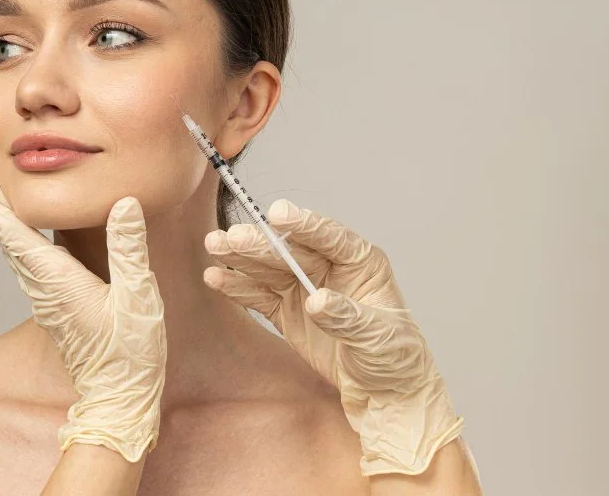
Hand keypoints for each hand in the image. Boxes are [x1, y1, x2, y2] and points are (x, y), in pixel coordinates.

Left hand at [0, 157, 166, 462]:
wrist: (119, 396)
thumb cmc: (130, 352)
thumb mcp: (138, 296)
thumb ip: (128, 248)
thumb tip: (124, 204)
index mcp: (58, 280)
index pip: (14, 234)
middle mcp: (43, 286)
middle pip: (6, 235)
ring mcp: (46, 297)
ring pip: (14, 248)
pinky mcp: (55, 304)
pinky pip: (27, 261)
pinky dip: (15, 236)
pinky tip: (18, 229)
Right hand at [202, 199, 462, 475]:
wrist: (383, 395)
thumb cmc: (394, 360)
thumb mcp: (377, 338)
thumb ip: (346, 317)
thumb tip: (317, 300)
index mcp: (360, 263)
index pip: (329, 237)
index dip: (303, 224)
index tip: (276, 213)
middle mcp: (330, 269)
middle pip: (290, 251)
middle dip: (260, 244)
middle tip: (232, 238)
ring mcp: (305, 289)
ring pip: (269, 268)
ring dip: (241, 259)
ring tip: (214, 247)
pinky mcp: (288, 311)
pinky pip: (259, 295)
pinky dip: (238, 287)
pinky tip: (216, 277)